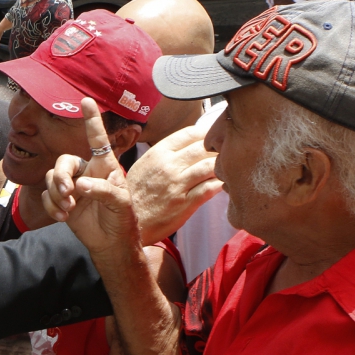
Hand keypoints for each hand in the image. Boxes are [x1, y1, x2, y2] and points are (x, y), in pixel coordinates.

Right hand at [42, 98, 136, 259]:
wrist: (111, 242)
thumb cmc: (122, 219)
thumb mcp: (120, 204)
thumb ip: (102, 191)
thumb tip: (79, 185)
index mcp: (104, 166)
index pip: (97, 139)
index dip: (91, 120)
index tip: (86, 100)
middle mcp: (86, 171)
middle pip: (64, 161)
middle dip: (61, 176)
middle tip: (68, 192)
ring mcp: (72, 186)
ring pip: (52, 178)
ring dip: (56, 194)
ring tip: (68, 209)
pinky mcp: (61, 200)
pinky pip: (46, 195)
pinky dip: (52, 206)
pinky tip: (63, 216)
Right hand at [126, 125, 222, 244]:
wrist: (124, 222)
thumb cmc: (134, 194)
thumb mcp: (144, 165)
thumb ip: (165, 154)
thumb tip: (187, 144)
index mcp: (158, 153)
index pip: (189, 133)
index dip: (207, 132)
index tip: (216, 134)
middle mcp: (168, 165)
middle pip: (204, 147)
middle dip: (220, 147)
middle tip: (230, 150)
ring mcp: (178, 185)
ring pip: (211, 165)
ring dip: (224, 165)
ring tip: (230, 167)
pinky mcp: (185, 204)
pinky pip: (211, 188)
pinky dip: (221, 184)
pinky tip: (226, 183)